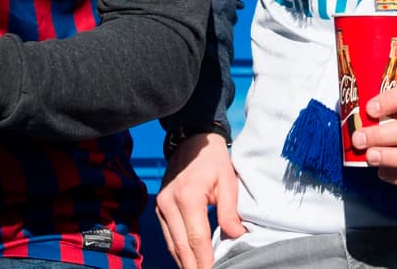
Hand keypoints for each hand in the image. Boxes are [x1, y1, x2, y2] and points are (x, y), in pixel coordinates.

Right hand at [156, 133, 244, 268]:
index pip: (197, 239)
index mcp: (188, 197)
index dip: (205, 261)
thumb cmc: (213, 160)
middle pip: (181, 246)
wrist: (191, 140)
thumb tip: (236, 237)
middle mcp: (169, 204)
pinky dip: (178, 251)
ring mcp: (161, 206)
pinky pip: (168, 236)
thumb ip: (230, 211)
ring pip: (172, 244)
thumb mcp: (228, 181)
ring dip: (184, 263)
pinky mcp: (159, 207)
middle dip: (194, 267)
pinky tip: (188, 262)